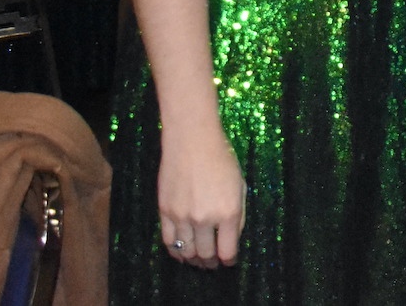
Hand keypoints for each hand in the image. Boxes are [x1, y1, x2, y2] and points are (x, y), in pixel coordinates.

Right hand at [157, 122, 245, 267]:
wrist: (192, 140)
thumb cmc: (221, 158)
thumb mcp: (240, 186)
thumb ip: (238, 215)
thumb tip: (232, 238)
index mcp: (228, 211)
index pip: (227, 251)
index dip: (229, 260)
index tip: (229, 261)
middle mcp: (205, 218)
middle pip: (206, 254)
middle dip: (210, 263)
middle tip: (213, 264)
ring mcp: (182, 216)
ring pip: (187, 251)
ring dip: (193, 259)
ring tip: (198, 260)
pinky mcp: (165, 212)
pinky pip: (168, 242)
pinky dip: (175, 251)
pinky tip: (181, 252)